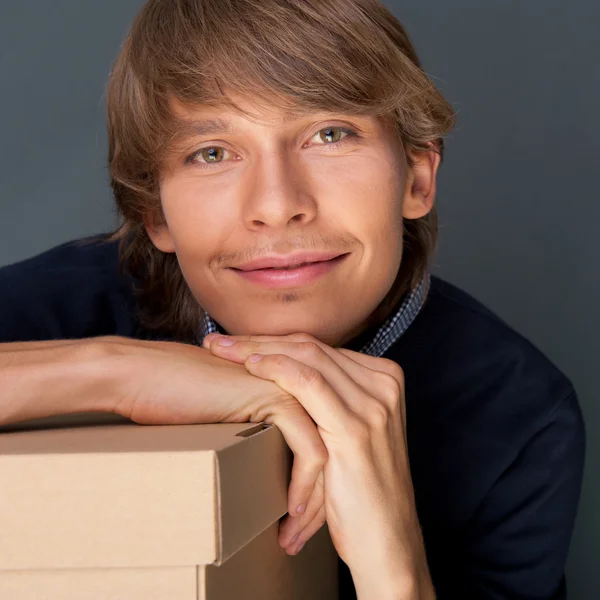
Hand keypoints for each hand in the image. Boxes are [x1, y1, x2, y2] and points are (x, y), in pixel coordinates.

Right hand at [100, 336, 326, 524]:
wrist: (142, 377)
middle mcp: (293, 388)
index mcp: (284, 390)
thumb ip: (248, 437)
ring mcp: (289, 391)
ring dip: (313, 501)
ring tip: (293, 537)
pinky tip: (289, 512)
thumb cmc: (171, 400)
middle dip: (321, 501)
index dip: (318, 488)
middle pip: (331, 449)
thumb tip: (258, 478)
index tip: (303, 526)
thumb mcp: (221, 424)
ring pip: (328, 453)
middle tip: (302, 539)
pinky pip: (309, 452)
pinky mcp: (278, 400)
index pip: (322, 443)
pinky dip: (303, 488)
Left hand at [204, 332, 432, 595]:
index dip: (274, 340)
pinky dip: (276, 369)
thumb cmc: (360, 491)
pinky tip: (250, 368)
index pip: (319, 348)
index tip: (237, 342)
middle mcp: (383, 384)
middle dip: (259, 339)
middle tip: (218, 340)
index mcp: (383, 379)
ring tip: (220, 350)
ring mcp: (373, 404)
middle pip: (310, 346)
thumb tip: (284, 381)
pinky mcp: (355, 429)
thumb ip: (333, 403)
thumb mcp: (352, 435)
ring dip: (256, 349)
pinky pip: (309, 383)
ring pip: (307, 356)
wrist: (387, 541)